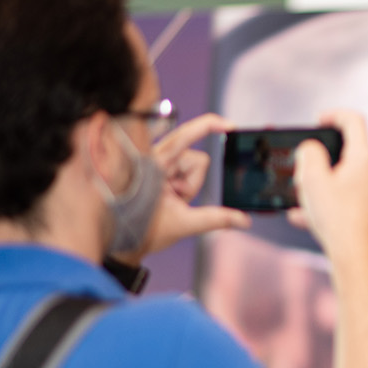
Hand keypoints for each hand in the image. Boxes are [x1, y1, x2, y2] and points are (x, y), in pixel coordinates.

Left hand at [123, 113, 248, 261]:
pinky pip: (185, 171)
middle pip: (195, 158)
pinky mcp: (161, 169)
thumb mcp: (183, 224)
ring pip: (193, 165)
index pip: (184, 136)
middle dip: (194, 182)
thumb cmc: (143, 230)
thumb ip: (216, 220)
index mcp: (154, 165)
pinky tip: (171, 198)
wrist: (122, 242)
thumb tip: (244, 220)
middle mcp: (155, 158)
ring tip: (171, 201)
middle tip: (177, 200)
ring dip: (188, 185)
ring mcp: (158, 163)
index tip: (230, 126)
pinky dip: (184, 185)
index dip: (209, 126)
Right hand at [288, 109, 367, 266]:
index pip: (355, 121)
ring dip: (320, 184)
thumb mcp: (312, 180)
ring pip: (343, 179)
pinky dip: (325, 204)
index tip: (318, 121)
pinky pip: (344, 201)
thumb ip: (309, 154)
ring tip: (300, 197)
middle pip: (347, 153)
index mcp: (364, 159)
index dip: (334, 114)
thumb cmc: (337, 220)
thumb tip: (312, 149)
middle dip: (321, 158)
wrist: (355, 260)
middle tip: (303, 168)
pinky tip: (302, 217)